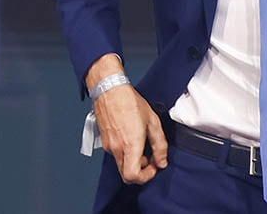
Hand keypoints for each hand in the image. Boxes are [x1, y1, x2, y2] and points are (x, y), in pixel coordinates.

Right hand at [86, 54, 168, 183]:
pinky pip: (116, 154)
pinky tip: (131, 138)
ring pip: (121, 164)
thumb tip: (162, 161)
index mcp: (130, 144)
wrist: (109, 90)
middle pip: (126, 175)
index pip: (132, 176)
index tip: (153, 167)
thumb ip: (160, 145)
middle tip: (149, 159)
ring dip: (133, 161)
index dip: (145, 177)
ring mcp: (109, 146)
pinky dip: (125, 153)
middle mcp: (117, 148)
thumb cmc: (129, 101)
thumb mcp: (153, 121)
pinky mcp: (104, 142)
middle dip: (140, 171)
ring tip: (141, 144)